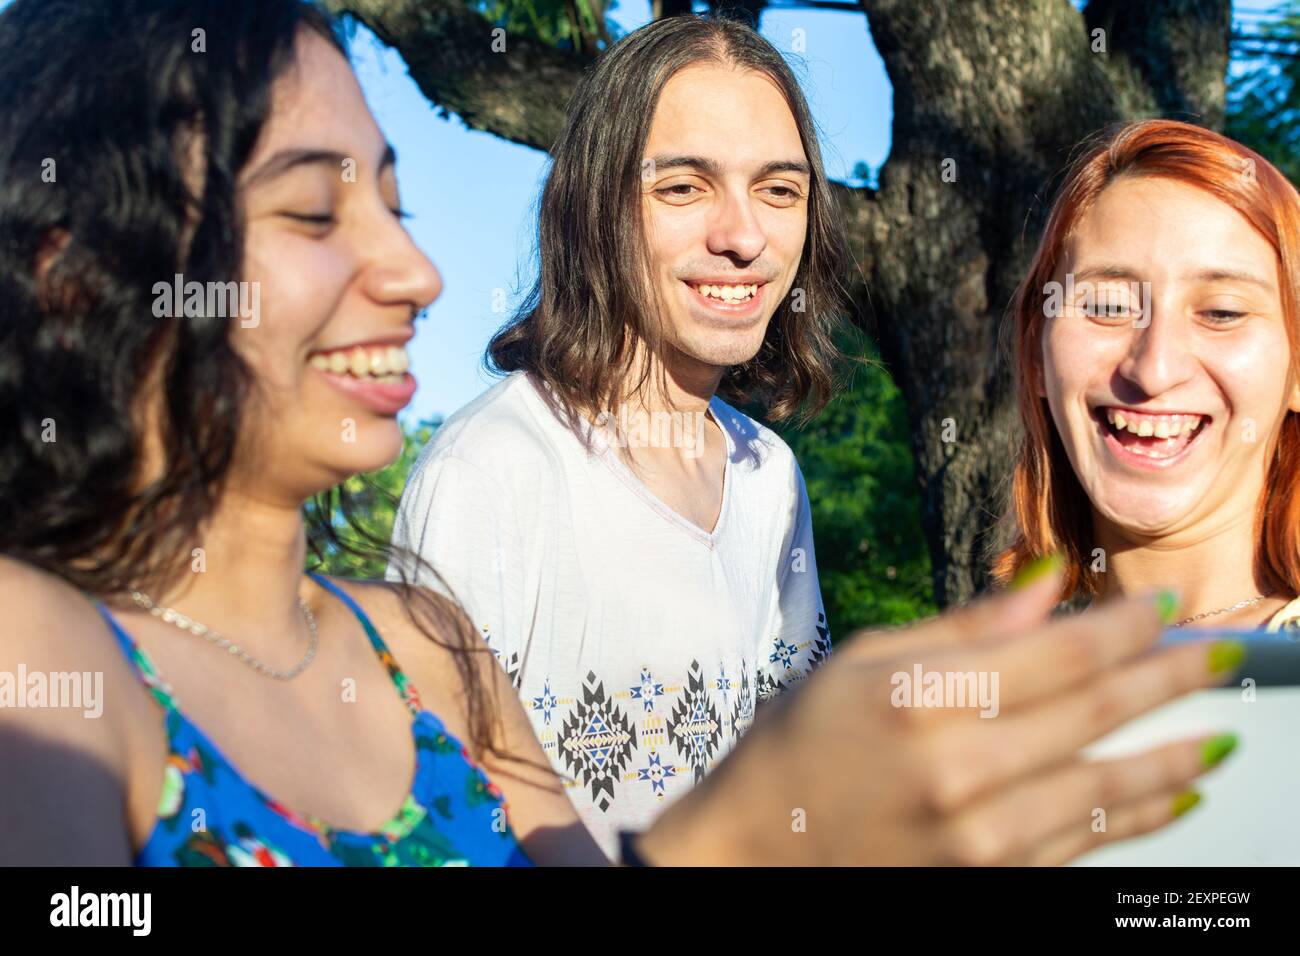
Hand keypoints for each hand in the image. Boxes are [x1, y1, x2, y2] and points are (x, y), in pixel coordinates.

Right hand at [638, 563, 1237, 864]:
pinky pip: (1084, 843)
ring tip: (1219, 731)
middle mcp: (957, 767)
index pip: (1057, 650)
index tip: (1162, 607)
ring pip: (1106, 785)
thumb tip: (1045, 582)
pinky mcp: (987, 878)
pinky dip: (1137, 816)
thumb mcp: (864, 661)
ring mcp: (977, 834)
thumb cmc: (800, 744)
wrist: (758, 852)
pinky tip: (1173, 794)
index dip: (1124, 625)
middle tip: (1220, 654)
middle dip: (1170, 676)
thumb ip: (963, 626)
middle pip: (1095, 710)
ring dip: (1173, 753)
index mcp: (920, 696)